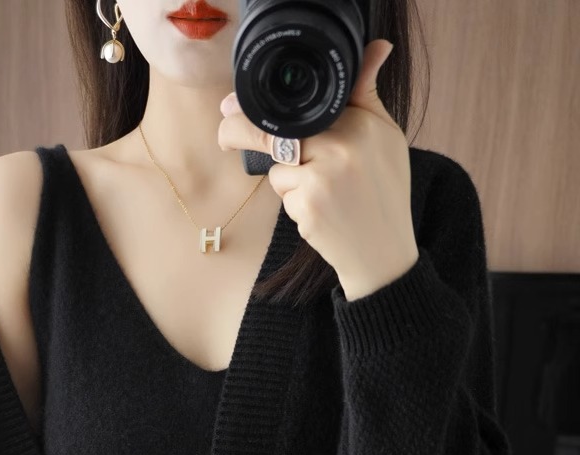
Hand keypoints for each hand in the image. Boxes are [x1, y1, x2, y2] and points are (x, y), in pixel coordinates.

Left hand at [218, 40, 419, 300]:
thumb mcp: (386, 136)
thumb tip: (374, 49)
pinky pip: (284, 195)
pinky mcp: (308, 206)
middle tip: (224, 132)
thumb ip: (367, 94)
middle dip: (240, 132)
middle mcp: (340, 146)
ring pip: (278, 168)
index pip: (298, 107)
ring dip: (289, 180)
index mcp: (360, 123)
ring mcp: (322, 177)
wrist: (384, 250)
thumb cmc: (384, 191)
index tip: (231, 107)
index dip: (257, 107)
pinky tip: (321, 211)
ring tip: (325, 193)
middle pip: (274, 132)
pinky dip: (295, 203)